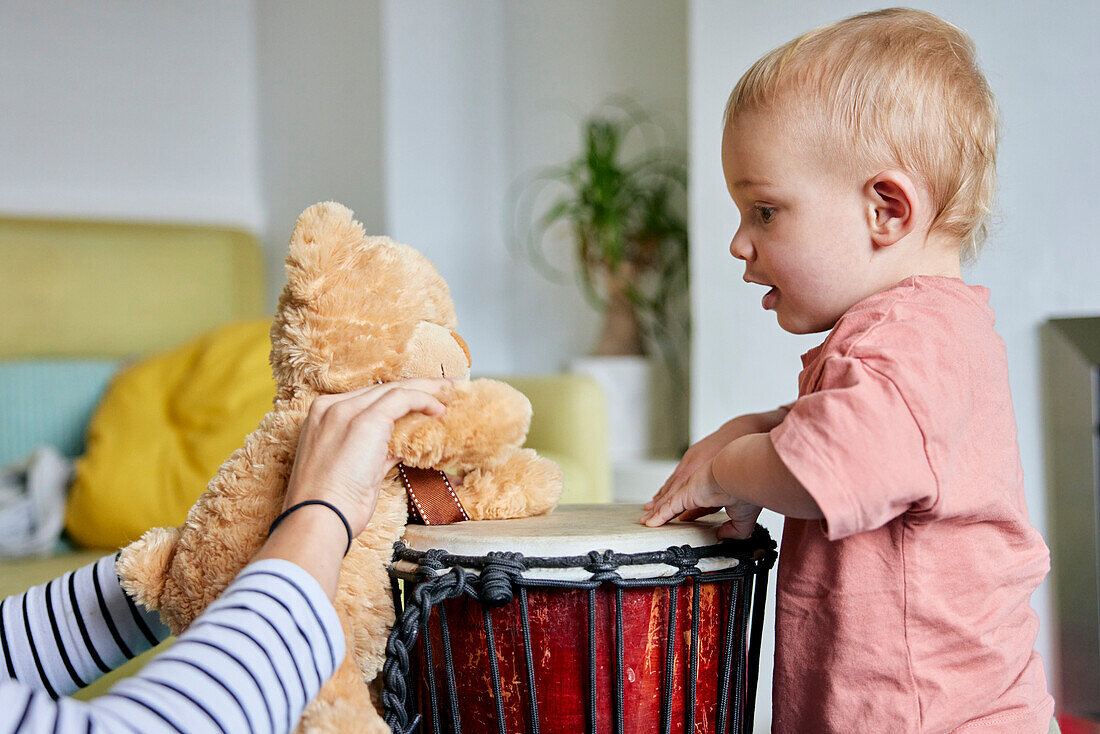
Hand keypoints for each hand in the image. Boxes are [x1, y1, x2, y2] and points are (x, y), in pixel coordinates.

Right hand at [282, 379, 448, 536]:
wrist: (319, 517)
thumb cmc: (333, 504)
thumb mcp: (355, 469)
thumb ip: (377, 450)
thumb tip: (402, 445)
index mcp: (322, 416)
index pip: (368, 397)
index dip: (397, 396)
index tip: (419, 399)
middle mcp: (331, 407)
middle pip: (382, 389)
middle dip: (416, 387)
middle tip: (444, 387)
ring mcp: (347, 410)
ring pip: (394, 389)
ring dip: (426, 390)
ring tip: (449, 392)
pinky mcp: (367, 420)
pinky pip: (403, 399)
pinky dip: (424, 401)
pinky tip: (439, 410)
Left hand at [640, 460, 761, 539]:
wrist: (744, 475)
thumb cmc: (749, 490)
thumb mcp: (744, 518)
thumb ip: (733, 529)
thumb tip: (721, 536)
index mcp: (716, 491)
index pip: (700, 504)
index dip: (691, 512)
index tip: (684, 519)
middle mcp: (702, 488)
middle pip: (679, 502)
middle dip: (667, 510)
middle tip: (657, 517)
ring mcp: (692, 489)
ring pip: (670, 504)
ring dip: (658, 513)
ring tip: (647, 521)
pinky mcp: (685, 493)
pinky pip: (668, 507)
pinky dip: (658, 516)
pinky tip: (650, 522)